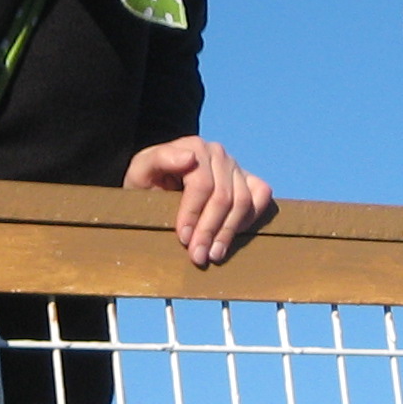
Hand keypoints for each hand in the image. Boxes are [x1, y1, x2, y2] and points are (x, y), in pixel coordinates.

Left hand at [123, 137, 274, 267]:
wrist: (158, 182)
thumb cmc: (148, 180)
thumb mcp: (141, 170)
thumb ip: (159, 159)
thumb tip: (190, 157)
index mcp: (194, 147)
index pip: (201, 185)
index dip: (193, 213)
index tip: (183, 238)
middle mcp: (218, 154)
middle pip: (223, 197)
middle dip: (209, 230)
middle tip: (198, 256)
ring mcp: (235, 166)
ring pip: (242, 201)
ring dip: (228, 232)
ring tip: (214, 255)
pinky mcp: (247, 179)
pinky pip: (261, 197)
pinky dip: (250, 218)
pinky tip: (232, 236)